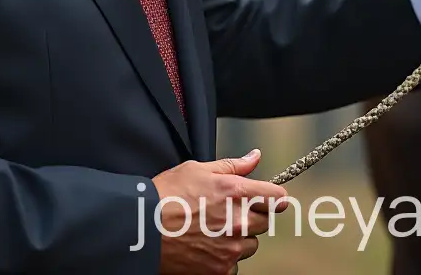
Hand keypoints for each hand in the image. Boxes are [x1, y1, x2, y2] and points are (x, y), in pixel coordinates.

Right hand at [153, 148, 287, 273]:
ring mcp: (230, 248)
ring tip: (215, 231)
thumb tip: (255, 157)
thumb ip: (233, 165)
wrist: (144, 229)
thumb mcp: (198, 169)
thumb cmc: (167, 194)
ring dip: (240, 239)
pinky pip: (234, 265)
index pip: (275, 197)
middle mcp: (238, 221)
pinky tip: (208, 247)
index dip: (273, 197)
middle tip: (230, 213)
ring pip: (250, 245)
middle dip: (253, 216)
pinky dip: (225, 258)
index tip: (272, 199)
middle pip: (265, 222)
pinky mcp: (220, 269)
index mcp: (236, 192)